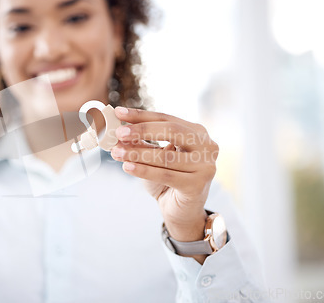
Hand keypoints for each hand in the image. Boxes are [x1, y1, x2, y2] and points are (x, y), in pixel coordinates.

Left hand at [110, 107, 218, 245]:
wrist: (181, 211)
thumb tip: (119, 131)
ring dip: (137, 153)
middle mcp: (206, 146)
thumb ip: (141, 143)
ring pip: (165, 156)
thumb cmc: (168, 180)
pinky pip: (165, 175)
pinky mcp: (197, 185)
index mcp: (197, 133)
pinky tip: (127, 167)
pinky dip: (143, 170)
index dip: (142, 115)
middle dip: (142, 130)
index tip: (119, 112)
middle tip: (119, 132)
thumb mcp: (153, 157)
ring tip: (116, 152)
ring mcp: (205, 166)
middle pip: (172, 131)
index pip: (166, 119)